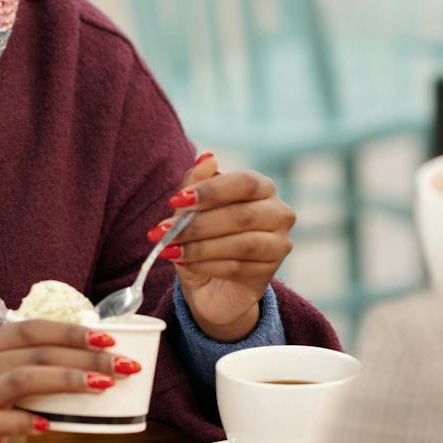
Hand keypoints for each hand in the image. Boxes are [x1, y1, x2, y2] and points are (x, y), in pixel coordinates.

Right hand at [0, 319, 133, 442]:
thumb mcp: (4, 376)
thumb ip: (37, 366)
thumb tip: (95, 360)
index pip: (34, 329)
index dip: (71, 331)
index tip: (109, 338)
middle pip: (37, 353)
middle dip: (84, 357)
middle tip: (121, 367)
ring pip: (22, 379)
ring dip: (65, 380)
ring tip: (99, 386)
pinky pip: (0, 421)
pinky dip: (26, 423)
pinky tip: (49, 426)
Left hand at [148, 152, 294, 341]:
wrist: (214, 284)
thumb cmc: (206, 237)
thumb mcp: (194, 209)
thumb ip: (198, 183)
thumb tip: (206, 157)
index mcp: (263, 188)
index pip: (244, 183)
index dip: (211, 191)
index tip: (176, 200)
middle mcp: (279, 213)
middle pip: (242, 216)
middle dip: (199, 224)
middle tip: (164, 231)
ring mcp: (279, 244)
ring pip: (241, 244)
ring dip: (200, 247)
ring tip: (169, 250)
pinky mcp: (269, 272)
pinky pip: (236, 267)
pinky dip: (206, 265)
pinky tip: (185, 264)